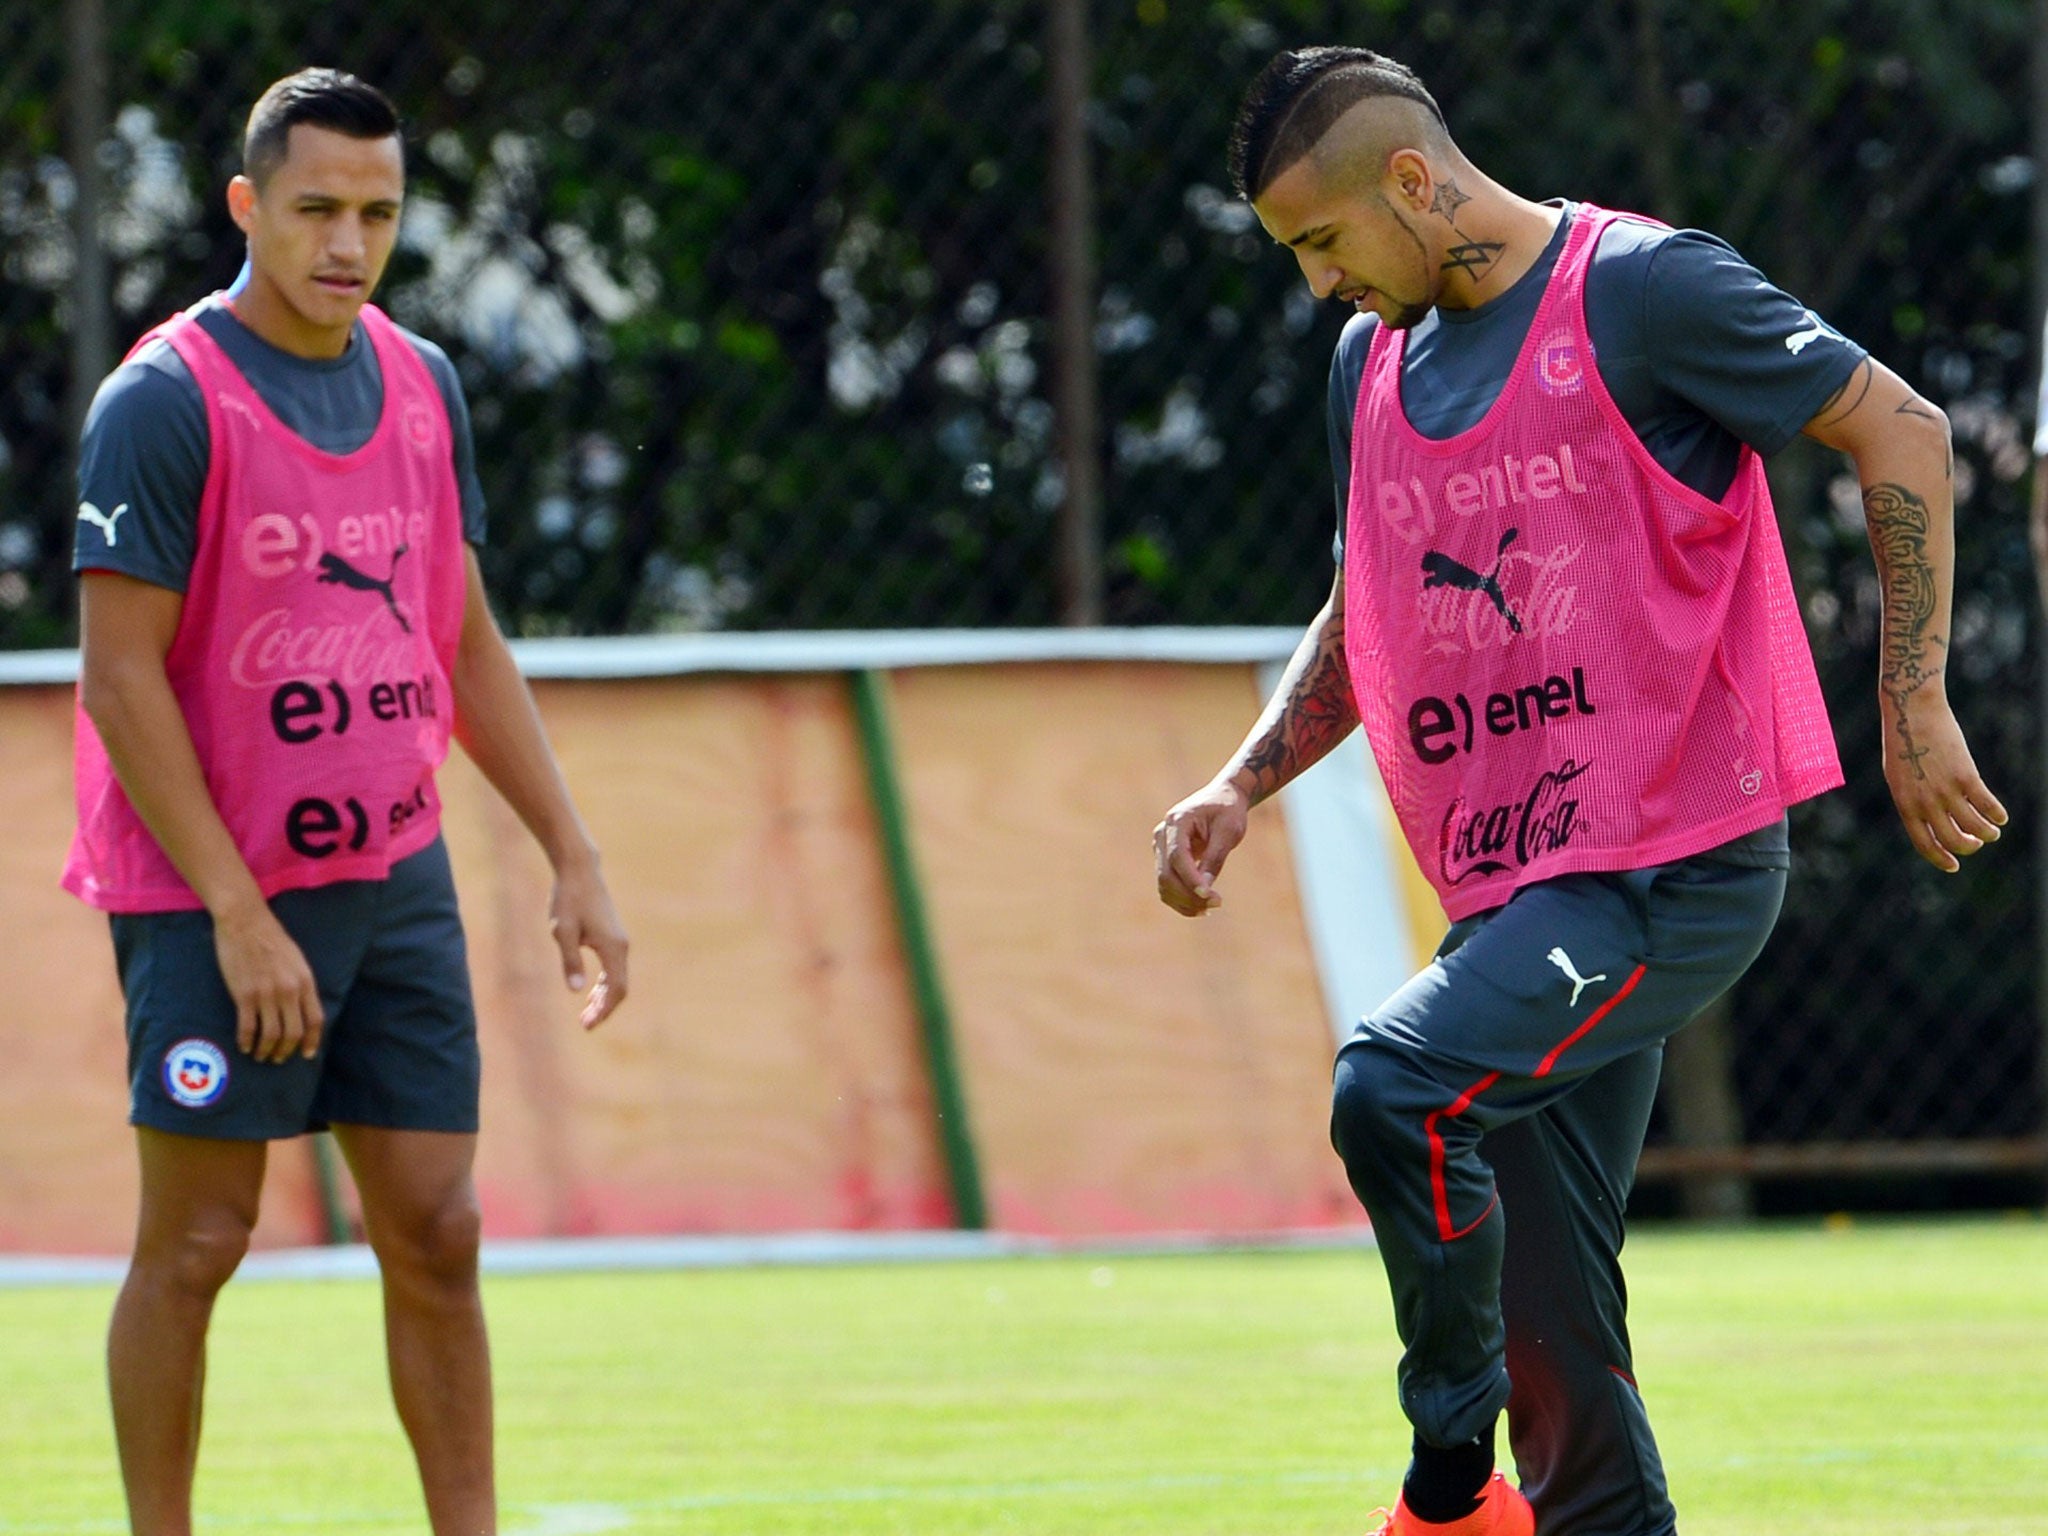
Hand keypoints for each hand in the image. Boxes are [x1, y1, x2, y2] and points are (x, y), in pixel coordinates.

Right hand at [212, 899, 322, 1062]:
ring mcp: (266, 994)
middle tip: (279, 1059)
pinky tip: (244, 1046)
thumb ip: (300, 984)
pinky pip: (247, 1027)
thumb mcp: (297, 961)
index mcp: (305, 981)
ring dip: (266, 1051)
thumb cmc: (272, 939)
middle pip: (293, 1033)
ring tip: (261, 1055)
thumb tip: (301, 1009)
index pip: (315, 1020)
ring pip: (271, 1035)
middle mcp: (288, 991)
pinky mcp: (244, 995)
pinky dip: (246, 1041)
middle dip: (287, 1051)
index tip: (308, 1054)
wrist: (246, 923)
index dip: (312, 1040)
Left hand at [549, 856, 628, 1028]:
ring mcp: (619, 940)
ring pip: (618, 977)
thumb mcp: (562, 932)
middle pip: (620, 987)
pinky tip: (590, 991)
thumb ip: (570, 961)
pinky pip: (614, 967)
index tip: (588, 1025)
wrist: (579, 870)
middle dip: (604, 1008)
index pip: (615, 989)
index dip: (604, 1010)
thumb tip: (576, 991)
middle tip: (585, 1025)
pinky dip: (605, 983)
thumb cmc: (568, 899)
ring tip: (586, 1014)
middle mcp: (621, 945)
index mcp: (612, 947)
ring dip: (604, 997)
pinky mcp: (613, 935)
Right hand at [1153, 779, 1251, 916]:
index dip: (1191, 879)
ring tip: (1210, 909)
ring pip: (1163, 884)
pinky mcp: (1165, 858)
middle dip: (1188, 895)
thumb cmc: (1228, 810)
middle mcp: (1162, 834)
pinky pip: (1167, 885)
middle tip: (1217, 904)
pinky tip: (1201, 907)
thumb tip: (1205, 889)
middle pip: (1166, 874)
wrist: (1222, 797)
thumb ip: (1215, 857)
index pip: (1177, 856)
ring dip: (1184, 902)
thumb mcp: (1228, 831)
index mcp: (1176, 821)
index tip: (1210, 895)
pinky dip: (1181, 899)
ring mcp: (1160, 847)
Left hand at [1882, 698, 2006, 872]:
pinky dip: (1997, 815)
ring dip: (1988, 833)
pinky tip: (2000, 817)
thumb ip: (1914, 801)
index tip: (1954, 866)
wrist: (1912, 714)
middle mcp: (1925, 803)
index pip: (1924, 844)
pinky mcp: (1966, 777)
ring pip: (1975, 827)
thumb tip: (1933, 822)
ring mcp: (1946, 791)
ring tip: (1993, 831)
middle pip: (1953, 840)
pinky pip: (1987, 805)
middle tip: (1977, 843)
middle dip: (1969, 847)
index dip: (1941, 859)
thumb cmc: (1904, 745)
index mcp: (1905, 805)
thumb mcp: (1899, 778)